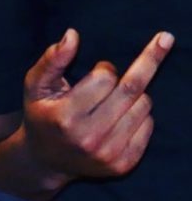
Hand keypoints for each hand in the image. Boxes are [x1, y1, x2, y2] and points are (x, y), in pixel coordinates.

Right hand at [21, 28, 173, 189]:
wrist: (44, 163)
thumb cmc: (43, 116)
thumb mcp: (35, 88)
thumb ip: (51, 60)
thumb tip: (72, 35)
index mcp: (65, 119)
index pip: (105, 78)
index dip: (105, 68)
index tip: (98, 72)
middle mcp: (87, 139)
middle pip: (132, 89)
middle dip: (144, 65)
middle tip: (164, 39)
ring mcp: (106, 155)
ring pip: (144, 105)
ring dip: (137, 95)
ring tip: (116, 102)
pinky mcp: (121, 165)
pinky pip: (148, 126)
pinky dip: (141, 116)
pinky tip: (122, 119)